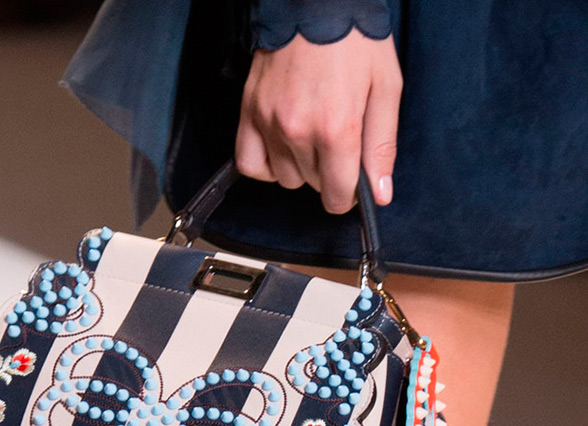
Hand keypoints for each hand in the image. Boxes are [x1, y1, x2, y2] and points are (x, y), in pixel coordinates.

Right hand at [235, 30, 402, 212]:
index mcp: (337, 129)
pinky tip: (282, 150)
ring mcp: (269, 124)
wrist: (314, 2)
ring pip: (286, 179)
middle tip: (337, 144)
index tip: (353, 184)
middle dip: (329, 174)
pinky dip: (267, 166)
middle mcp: (298, 132)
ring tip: (311, 138)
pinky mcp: (249, 114)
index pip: (338, 196)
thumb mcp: (386, 88)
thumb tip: (379, 194)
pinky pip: (251, 165)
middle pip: (314, 186)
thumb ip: (382, 146)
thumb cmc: (355, 40)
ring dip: (300, 168)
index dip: (350, 196)